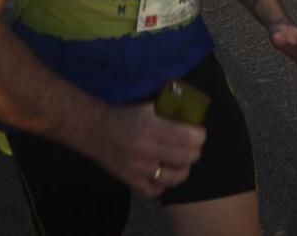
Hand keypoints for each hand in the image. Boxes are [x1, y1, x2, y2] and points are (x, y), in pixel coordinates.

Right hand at [91, 104, 205, 196]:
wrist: (95, 130)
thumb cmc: (125, 115)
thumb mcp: (149, 106)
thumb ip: (170, 109)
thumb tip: (194, 110)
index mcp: (151, 128)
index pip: (188, 137)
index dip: (200, 136)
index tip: (200, 132)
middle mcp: (146, 150)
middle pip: (185, 158)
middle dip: (195, 152)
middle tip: (194, 147)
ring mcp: (138, 169)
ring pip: (173, 178)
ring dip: (183, 170)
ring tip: (181, 162)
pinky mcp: (130, 180)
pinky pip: (154, 190)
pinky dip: (163, 184)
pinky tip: (163, 174)